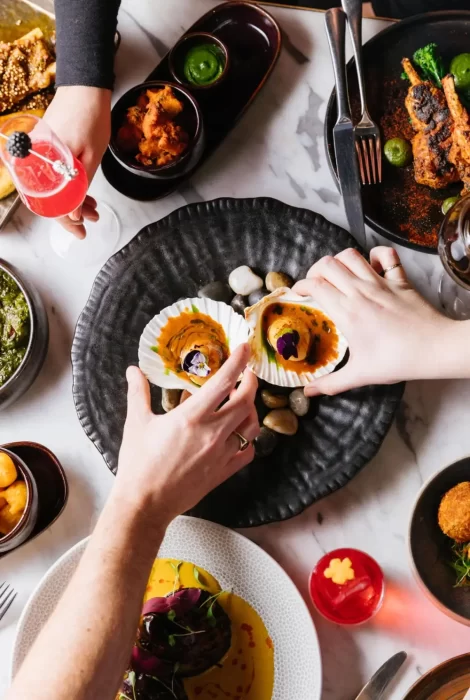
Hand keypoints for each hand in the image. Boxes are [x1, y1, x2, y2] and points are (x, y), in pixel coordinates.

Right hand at [44, 86, 111, 238]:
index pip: (50, 203)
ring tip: (93, 208)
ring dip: (73, 200)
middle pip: (51, 198)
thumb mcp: (92, 157)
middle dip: (72, 212)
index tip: (80, 231)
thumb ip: (81, 185)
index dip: (66, 221)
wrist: (84, 87)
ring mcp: (39, 154)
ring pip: (54, 187)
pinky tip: (84, 191)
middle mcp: (36, 160)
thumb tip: (72, 213)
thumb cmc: (90, 117)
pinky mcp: (45, 149)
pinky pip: (53, 175)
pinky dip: (68, 186)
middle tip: (91, 220)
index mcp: (45, 163)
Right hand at [116, 344, 258, 523]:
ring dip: (250, 409)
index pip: (225, 381)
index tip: (245, 348)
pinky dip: (248, 439)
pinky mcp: (224, 472)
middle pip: (246, 401)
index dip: (239, 361)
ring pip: (251, 425)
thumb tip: (132, 370)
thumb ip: (139, 392)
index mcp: (192, 416)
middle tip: (245, 375)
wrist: (145, 503)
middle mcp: (213, 433)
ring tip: (240, 402)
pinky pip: (247, 452)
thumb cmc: (139, 462)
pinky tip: (238, 433)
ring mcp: (222, 454)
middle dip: (250, 383)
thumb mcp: (136, 422)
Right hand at [293, 246, 452, 395]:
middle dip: (315, 270)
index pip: (315, 286)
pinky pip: (386, 254)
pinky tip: (371, 264)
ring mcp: (381, 282)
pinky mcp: (400, 279)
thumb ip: (331, 383)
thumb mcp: (360, 375)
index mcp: (347, 312)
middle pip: (328, 264)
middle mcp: (360, 291)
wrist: (435, 349)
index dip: (300, 286)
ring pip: (351, 255)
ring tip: (337, 274)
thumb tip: (307, 393)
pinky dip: (376, 253)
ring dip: (339, 260)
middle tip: (315, 284)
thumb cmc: (397, 361)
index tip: (298, 295)